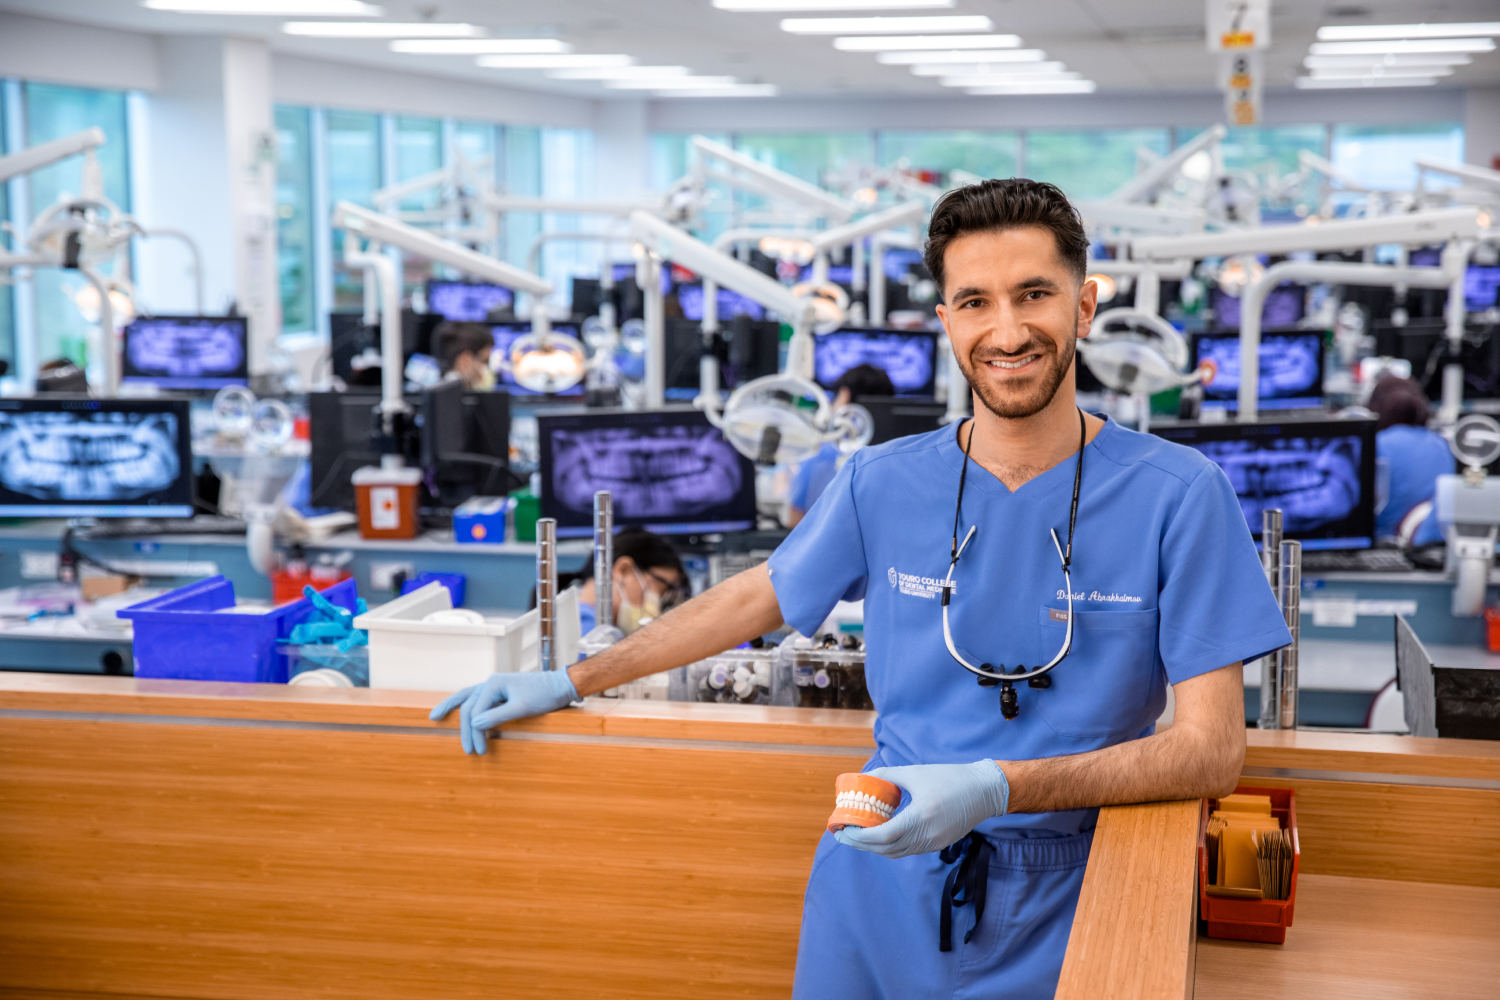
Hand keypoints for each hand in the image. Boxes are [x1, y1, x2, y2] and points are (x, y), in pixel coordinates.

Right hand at [429, 669, 578, 754]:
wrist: (560, 686)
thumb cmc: (544, 695)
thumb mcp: (522, 707)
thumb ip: (498, 716)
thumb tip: (474, 724)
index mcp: (493, 684)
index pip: (476, 712)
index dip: (476, 733)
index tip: (480, 751)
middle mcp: (490, 683)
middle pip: (469, 707)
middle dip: (466, 730)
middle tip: (468, 750)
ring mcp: (494, 687)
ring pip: (467, 698)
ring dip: (455, 711)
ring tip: (435, 717)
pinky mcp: (499, 693)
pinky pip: (477, 700)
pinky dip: (466, 706)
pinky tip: (457, 711)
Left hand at [833, 761, 1009, 857]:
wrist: (984, 791)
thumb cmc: (950, 778)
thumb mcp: (916, 773)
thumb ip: (888, 776)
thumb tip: (865, 778)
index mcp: (921, 816)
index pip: (883, 835)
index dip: (861, 836)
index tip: (844, 829)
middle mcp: (927, 835)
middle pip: (886, 849)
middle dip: (861, 844)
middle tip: (843, 836)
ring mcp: (933, 843)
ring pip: (896, 853)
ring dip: (875, 848)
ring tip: (857, 837)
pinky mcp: (938, 845)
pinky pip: (908, 850)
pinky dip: (890, 846)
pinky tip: (880, 836)